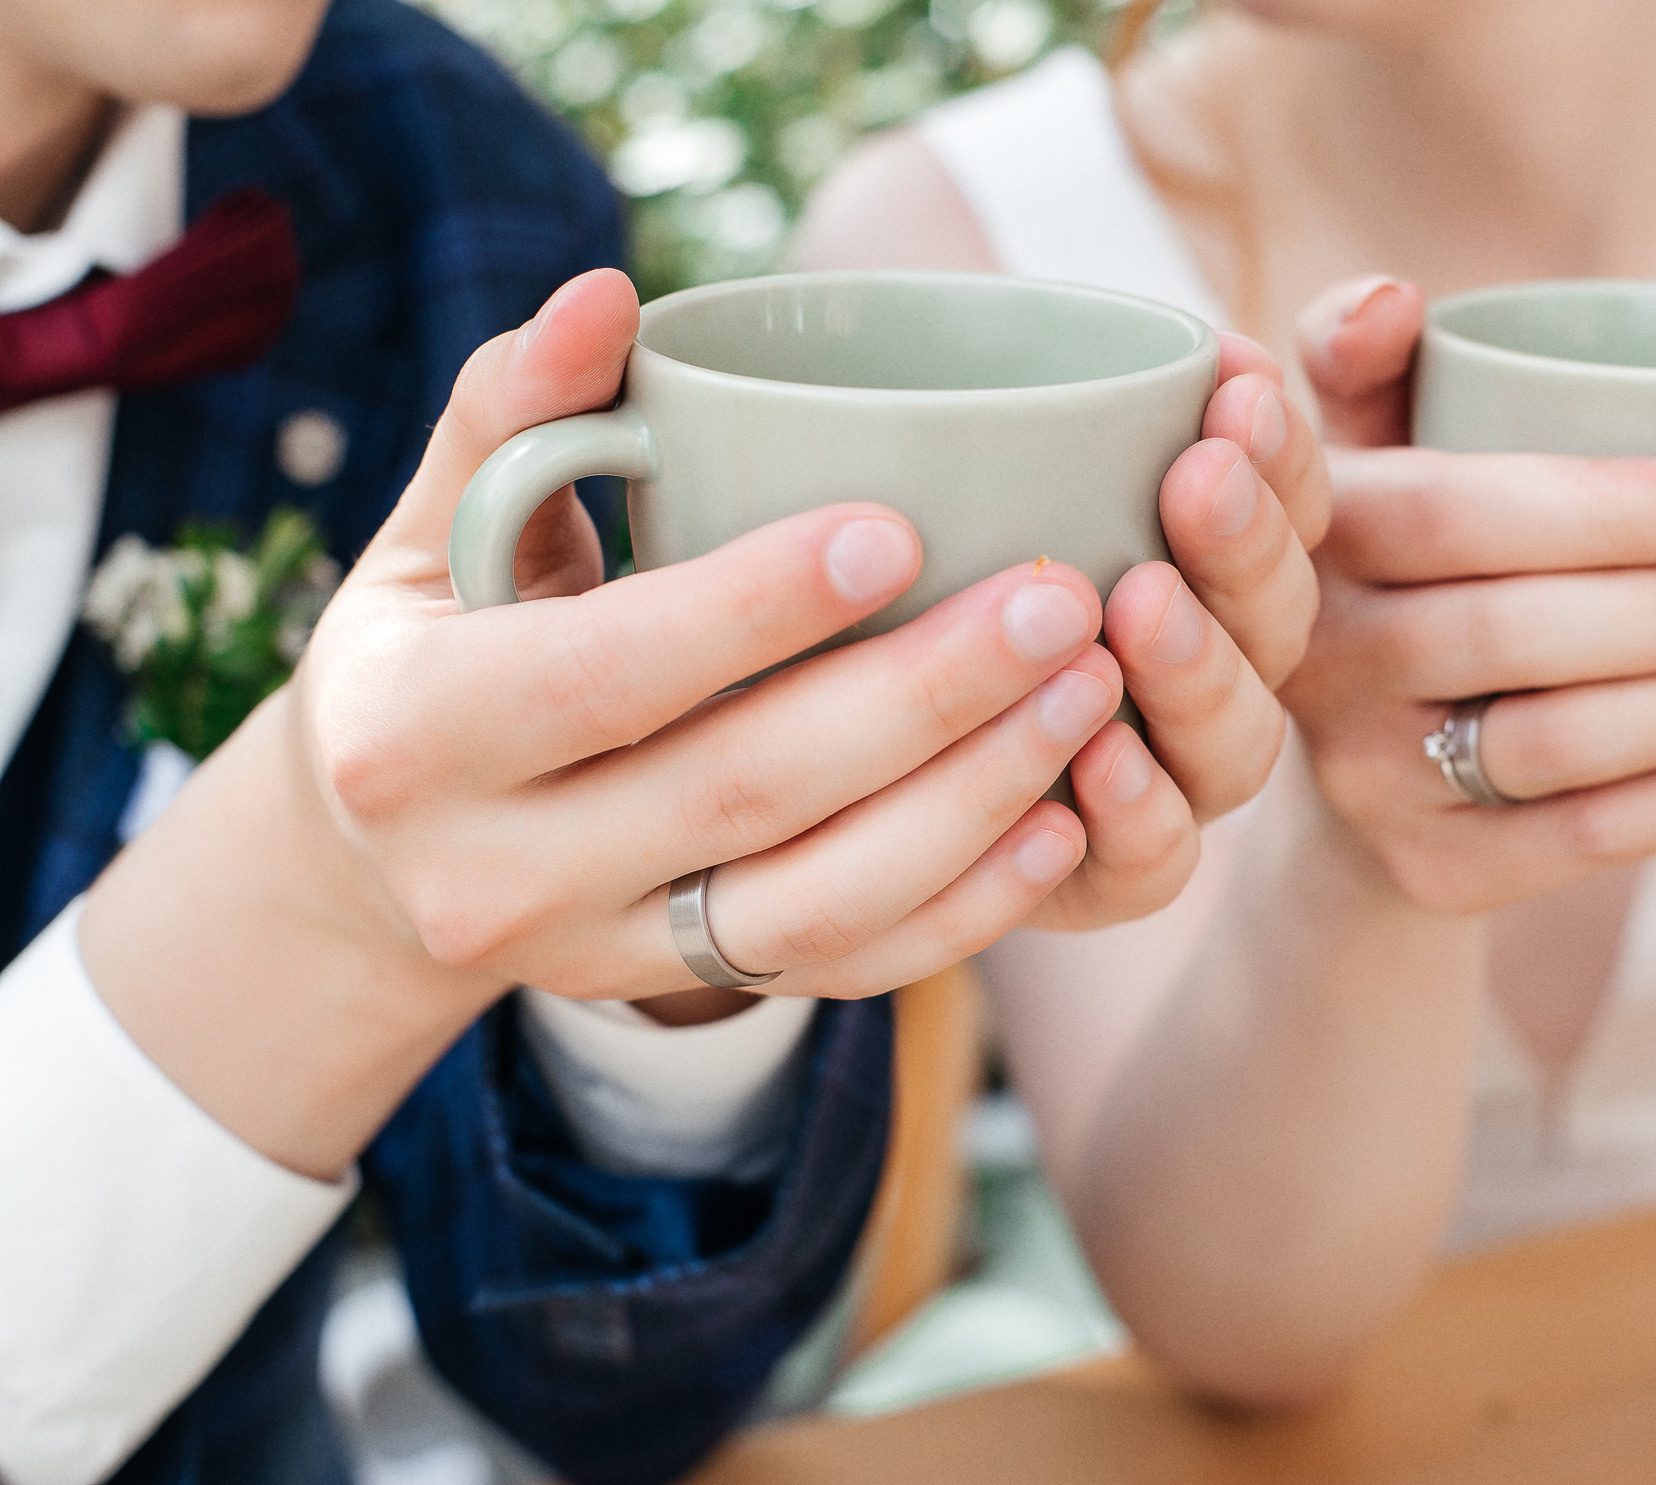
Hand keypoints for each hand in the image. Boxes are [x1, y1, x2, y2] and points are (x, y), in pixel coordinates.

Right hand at [101, 270, 1124, 1009]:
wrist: (381, 865)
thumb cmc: (429, 648)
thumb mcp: (431, 528)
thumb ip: (510, 408)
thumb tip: (611, 295)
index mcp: (417, 734)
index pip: (607, 671)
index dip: (755, 608)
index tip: (901, 528)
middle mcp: (498, 873)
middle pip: (742, 792)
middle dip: (921, 699)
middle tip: (1061, 602)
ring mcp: (596, 956)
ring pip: (814, 906)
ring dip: (971, 804)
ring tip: (1089, 696)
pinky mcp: (681, 993)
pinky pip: (842, 972)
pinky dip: (962, 910)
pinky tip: (1060, 827)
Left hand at [1027, 332, 1331, 928]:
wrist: (899, 746)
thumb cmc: (1018, 544)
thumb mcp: (1114, 445)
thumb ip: (1251, 370)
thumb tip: (1382, 293)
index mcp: (1238, 566)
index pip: (1300, 507)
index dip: (1284, 451)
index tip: (1235, 381)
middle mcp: (1231, 672)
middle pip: (1277, 624)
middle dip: (1246, 545)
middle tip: (1198, 476)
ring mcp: (1183, 777)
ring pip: (1236, 743)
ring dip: (1197, 671)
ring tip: (1141, 605)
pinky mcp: (1116, 872)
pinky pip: (1156, 864)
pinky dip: (1138, 809)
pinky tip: (1099, 748)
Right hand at [1280, 276, 1655, 913]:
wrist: (1365, 767)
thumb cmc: (1411, 571)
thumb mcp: (1368, 453)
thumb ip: (1370, 361)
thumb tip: (1397, 295)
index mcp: (1318, 537)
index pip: (1461, 512)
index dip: (1614, 507)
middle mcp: (1322, 663)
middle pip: (1523, 634)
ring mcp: (1367, 780)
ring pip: (1567, 743)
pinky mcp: (1429, 871)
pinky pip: (1592, 838)